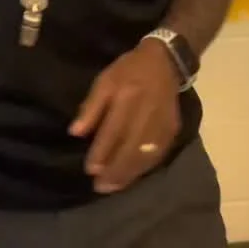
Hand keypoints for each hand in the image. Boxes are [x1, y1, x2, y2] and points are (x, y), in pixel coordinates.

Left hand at [69, 39, 180, 193]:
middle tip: (101, 187)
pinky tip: (134, 175)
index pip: (113, 130)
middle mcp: (146, 111)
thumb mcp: (105, 80)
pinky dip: (145, 168)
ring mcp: (162, 121)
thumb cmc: (128, 70)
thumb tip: (75, 132)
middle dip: (115, 170)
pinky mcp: (172, 128)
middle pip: (130, 147)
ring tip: (114, 186)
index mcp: (127, 95)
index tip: (90, 170)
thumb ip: (91, 106)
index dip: (101, 152)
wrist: (164, 61)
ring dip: (129, 173)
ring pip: (146, 154)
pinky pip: (159, 154)